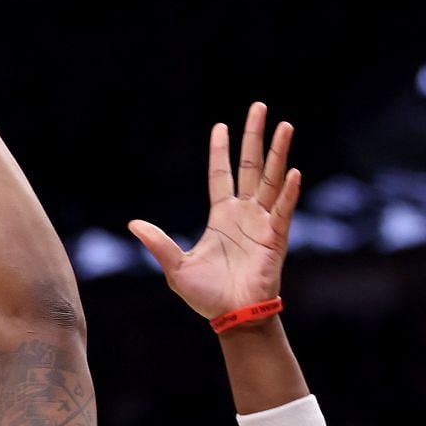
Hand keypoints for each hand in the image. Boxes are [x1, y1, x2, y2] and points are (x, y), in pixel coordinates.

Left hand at [128, 103, 300, 319]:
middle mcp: (244, 214)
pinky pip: (283, 210)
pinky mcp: (275, 239)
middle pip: (251, 166)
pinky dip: (288, 192)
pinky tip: (294, 171)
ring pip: (271, 180)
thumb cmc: (207, 297)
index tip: (220, 126)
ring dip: (278, 153)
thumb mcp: (176, 267)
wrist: (232, 317)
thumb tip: (132, 224)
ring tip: (285, 125)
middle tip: (259, 107)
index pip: (221, 175)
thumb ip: (158, 243)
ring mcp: (262, 224)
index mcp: (221, 217)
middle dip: (255, 137)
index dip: (221, 150)